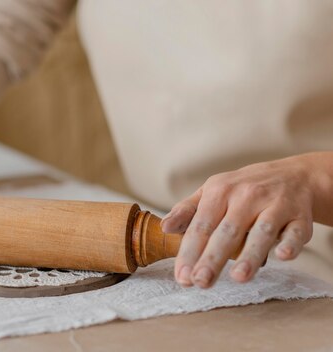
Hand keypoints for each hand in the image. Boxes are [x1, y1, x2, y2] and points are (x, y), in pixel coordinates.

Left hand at [161, 153, 332, 288]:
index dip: (190, 252)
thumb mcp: (212, 192)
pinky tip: (282, 256)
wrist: (292, 175)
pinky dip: (290, 243)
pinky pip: (296, 231)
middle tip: (200, 281)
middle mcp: (247, 196)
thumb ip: (187, 210)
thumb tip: (165, 228)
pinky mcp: (300, 216)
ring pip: (261, 231)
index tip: (182, 277)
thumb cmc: (243, 189)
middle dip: (213, 258)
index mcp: (220, 191)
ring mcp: (275, 204)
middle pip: (227, 231)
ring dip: (251, 255)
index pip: (201, 225)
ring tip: (238, 277)